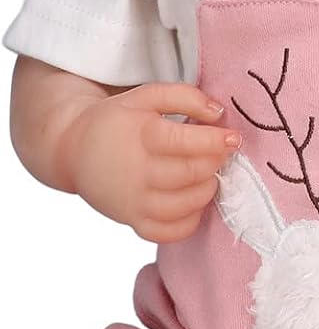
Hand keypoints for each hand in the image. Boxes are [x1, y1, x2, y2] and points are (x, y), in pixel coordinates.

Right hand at [58, 83, 241, 239]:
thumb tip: (218, 113)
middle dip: (216, 163)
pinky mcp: (133, 222)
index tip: (233, 138)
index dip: (216, 141)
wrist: (74, 149)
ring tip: (208, 174)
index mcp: (140, 136)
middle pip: (191, 174)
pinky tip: (192, 200)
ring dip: (208, 189)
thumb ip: (184, 96)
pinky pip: (170, 232)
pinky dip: (190, 220)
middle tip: (223, 154)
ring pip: (185, 205)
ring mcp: (133, 202)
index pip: (186, 142)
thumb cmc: (118, 121)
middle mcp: (136, 172)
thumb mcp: (146, 96)